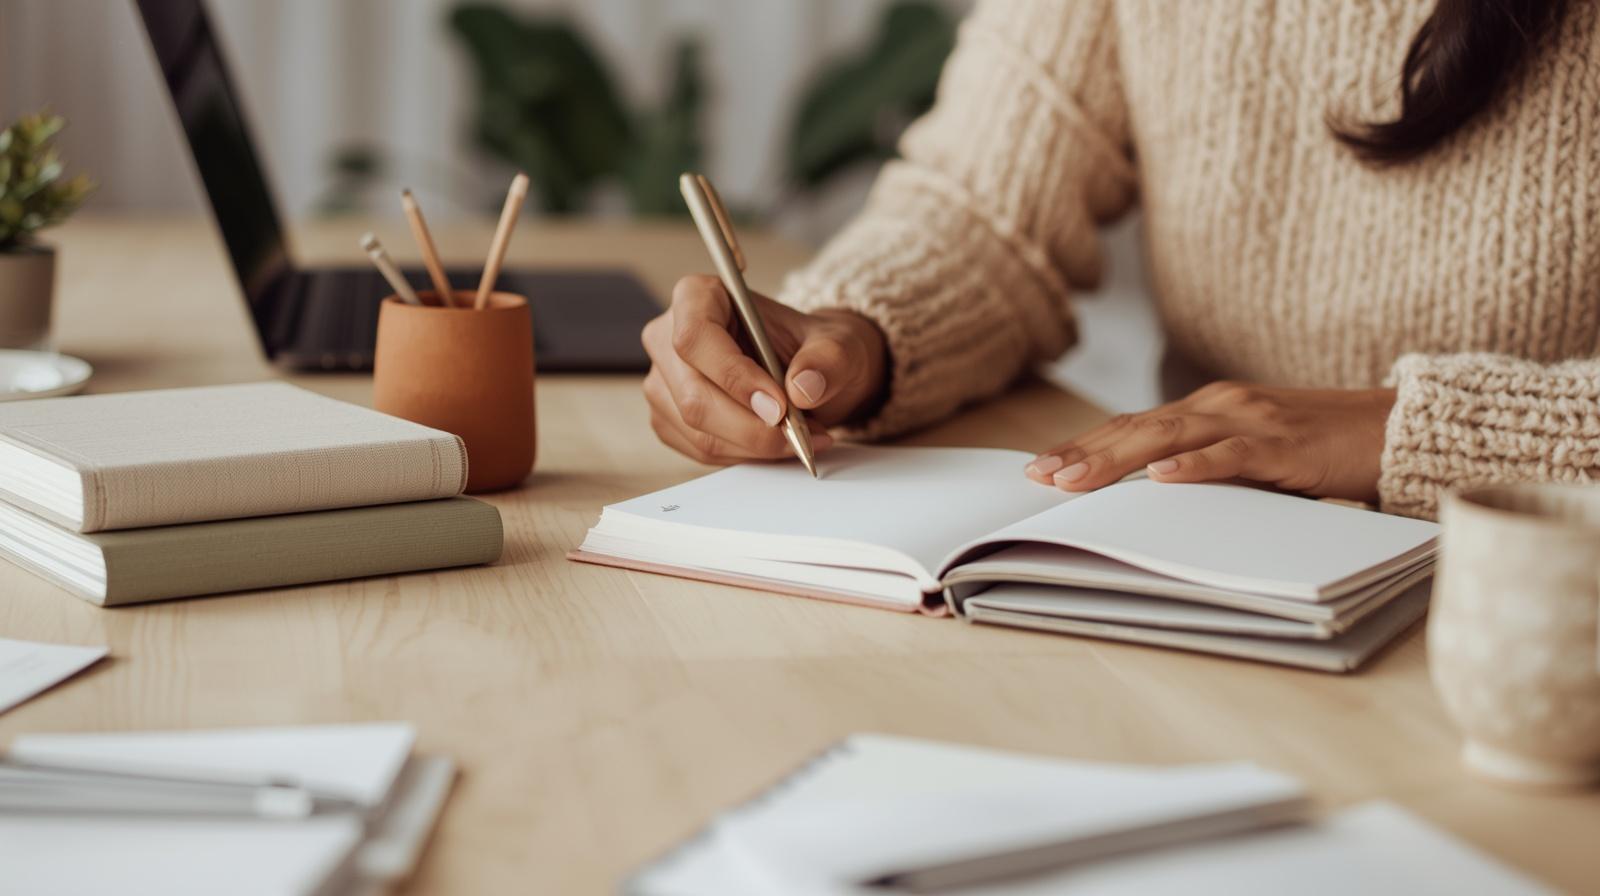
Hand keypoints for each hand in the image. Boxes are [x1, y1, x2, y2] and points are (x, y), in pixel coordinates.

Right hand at [642, 274, 888, 463]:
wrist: (810, 374)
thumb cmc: (815, 349)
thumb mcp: (840, 344)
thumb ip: (828, 359)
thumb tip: (803, 388)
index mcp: (698, 296)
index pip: (696, 337)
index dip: (734, 376)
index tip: (779, 405)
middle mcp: (669, 336)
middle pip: (694, 394)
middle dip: (752, 426)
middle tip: (800, 434)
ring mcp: (664, 381)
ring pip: (697, 429)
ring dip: (754, 444)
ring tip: (800, 437)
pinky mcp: (669, 418)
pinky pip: (701, 449)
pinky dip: (744, 454)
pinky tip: (775, 443)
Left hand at [1024, 382, 1396, 501]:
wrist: (1397, 430)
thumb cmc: (1323, 452)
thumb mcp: (1254, 462)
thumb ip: (1210, 473)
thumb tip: (1156, 505)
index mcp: (1210, 409)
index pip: (1134, 426)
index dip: (1085, 444)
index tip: (1040, 466)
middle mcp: (1222, 405)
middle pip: (1138, 428)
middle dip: (1084, 453)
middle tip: (1039, 477)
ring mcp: (1252, 420)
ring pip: (1170, 437)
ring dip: (1117, 459)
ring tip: (1075, 479)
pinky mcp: (1285, 444)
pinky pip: (1232, 455)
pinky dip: (1196, 466)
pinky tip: (1163, 479)